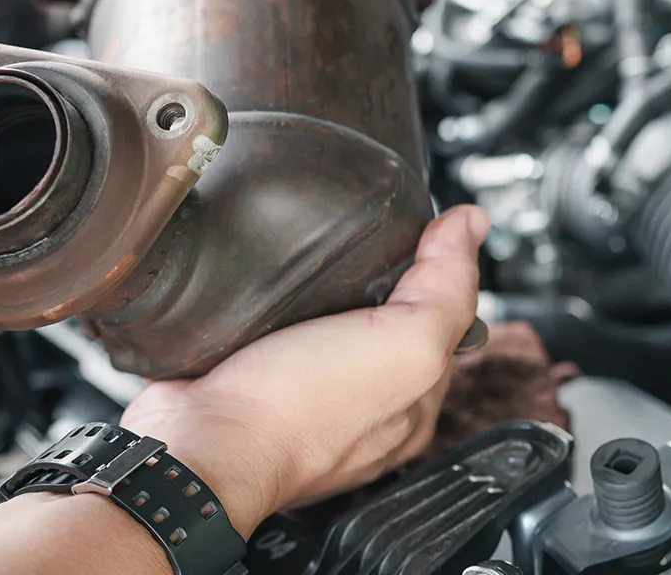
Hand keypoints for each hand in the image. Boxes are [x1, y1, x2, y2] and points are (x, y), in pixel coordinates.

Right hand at [118, 205, 491, 535]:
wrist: (198, 444)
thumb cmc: (297, 413)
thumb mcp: (404, 344)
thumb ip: (445, 289)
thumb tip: (471, 225)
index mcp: (412, 408)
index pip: (448, 322)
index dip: (443, 270)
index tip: (425, 230)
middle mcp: (362, 409)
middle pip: (387, 321)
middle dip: (379, 278)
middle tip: (361, 242)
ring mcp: (303, 397)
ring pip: (327, 324)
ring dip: (321, 289)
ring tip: (311, 256)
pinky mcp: (250, 381)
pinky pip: (272, 330)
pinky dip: (272, 304)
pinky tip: (266, 285)